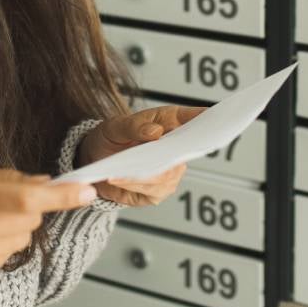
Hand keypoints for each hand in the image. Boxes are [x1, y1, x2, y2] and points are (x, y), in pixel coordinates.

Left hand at [77, 105, 205, 206]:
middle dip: (171, 154)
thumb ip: (134, 127)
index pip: (193, 118)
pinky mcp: (157, 192)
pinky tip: (117, 178)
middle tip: (154, 153)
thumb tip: (155, 132)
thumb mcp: (117, 126)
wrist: (97, 160)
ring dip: (142, 174)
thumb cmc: (113, 137)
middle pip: (185, 152)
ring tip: (120, 170)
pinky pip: (150, 191)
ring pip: (166, 176)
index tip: (209, 114)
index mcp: (170, 123)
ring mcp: (170, 172)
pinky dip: (132, 185)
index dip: (203, 117)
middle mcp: (175, 149)